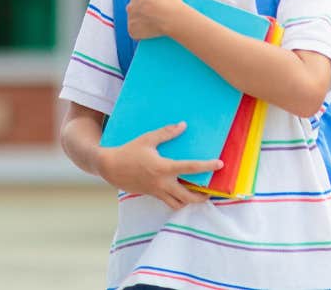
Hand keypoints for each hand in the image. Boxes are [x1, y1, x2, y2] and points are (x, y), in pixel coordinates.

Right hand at [96, 122, 221, 209]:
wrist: (111, 167)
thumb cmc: (129, 151)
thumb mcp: (147, 139)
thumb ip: (166, 133)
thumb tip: (183, 125)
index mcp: (163, 168)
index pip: (190, 168)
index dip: (207, 166)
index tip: (219, 164)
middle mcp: (163, 183)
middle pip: (189, 197)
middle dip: (202, 197)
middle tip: (212, 191)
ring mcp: (158, 191)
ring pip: (179, 204)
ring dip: (191, 202)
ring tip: (199, 195)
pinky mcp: (153, 195)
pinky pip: (170, 203)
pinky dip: (179, 202)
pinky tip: (182, 194)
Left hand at [126, 0, 183, 39]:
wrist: (172, 17)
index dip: (149, 0)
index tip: (158, 4)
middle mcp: (130, 7)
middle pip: (136, 9)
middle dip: (144, 11)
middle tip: (157, 14)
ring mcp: (130, 20)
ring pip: (135, 20)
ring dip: (142, 21)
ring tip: (155, 24)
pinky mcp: (132, 32)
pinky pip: (135, 32)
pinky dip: (141, 33)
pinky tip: (150, 32)